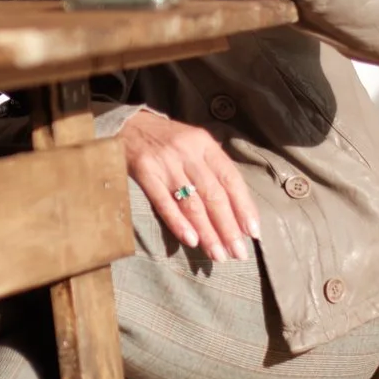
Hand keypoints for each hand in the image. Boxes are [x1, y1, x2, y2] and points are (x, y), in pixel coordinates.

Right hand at [116, 108, 260, 259]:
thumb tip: (235, 210)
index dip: (243, 206)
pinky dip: (178, 223)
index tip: (253, 232)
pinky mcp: (145, 172)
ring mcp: (166, 163)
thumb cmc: (166, 140)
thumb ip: (212, 169)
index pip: (230, 179)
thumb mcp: (194, 144)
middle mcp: (188, 152)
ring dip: (207, 232)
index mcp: (205, 144)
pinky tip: (191, 240)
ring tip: (218, 254)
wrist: (126, 124)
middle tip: (238, 253)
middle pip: (213, 195)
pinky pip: (164, 203)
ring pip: (191, 203)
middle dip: (228, 227)